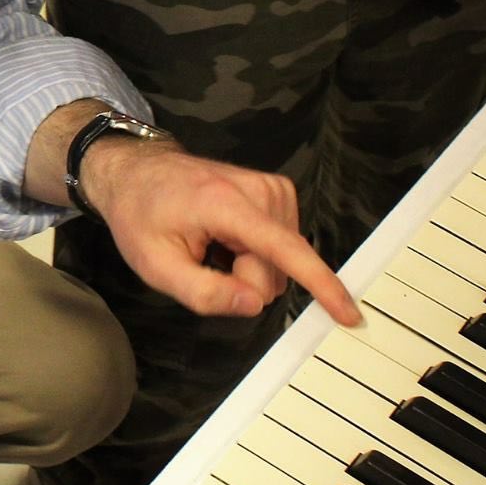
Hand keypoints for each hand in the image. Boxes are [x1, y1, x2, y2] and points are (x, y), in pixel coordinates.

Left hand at [84, 141, 360, 326]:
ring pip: (281, 263)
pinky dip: (253, 253)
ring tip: (212, 244)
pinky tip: (226, 238)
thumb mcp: (155, 265)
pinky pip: (280, 248)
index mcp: (226, 204)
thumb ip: (204, 292)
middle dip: (243, 280)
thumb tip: (253, 305)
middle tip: (204, 259)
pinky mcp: (277, 192)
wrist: (136, 172)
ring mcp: (271, 188)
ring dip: (247, 266)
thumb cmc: (141, 215)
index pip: (286, 250)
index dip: (320, 285)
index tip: (349, 312)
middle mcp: (258, 190)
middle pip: (276, 270)